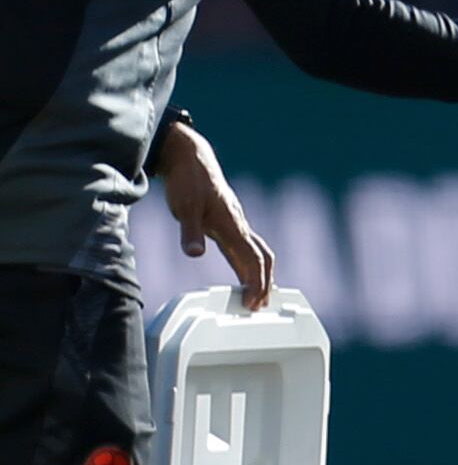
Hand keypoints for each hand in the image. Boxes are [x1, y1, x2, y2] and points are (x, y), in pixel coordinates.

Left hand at [158, 123, 272, 310]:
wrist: (191, 159)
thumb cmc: (189, 182)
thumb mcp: (184, 208)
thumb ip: (190, 232)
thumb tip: (194, 254)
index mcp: (233, 226)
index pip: (252, 260)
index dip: (255, 283)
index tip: (252, 304)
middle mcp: (240, 226)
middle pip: (263, 258)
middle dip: (265, 283)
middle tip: (260, 305)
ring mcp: (237, 223)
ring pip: (259, 251)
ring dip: (263, 274)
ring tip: (259, 293)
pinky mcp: (230, 221)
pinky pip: (249, 245)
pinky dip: (252, 262)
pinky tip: (244, 268)